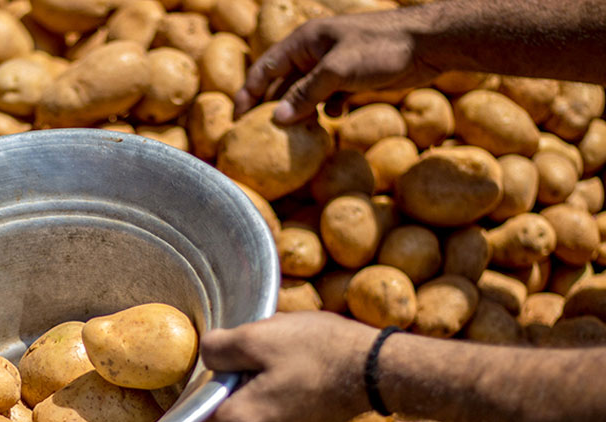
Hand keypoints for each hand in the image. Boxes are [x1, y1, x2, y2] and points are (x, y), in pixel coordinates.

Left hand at [194, 311, 378, 421]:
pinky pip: (253, 417)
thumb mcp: (258, 337)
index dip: (185, 385)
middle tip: (243, 352)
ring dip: (237, 387)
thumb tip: (202, 356)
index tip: (194, 365)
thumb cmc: (317, 351)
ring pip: (231, 414)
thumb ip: (216, 348)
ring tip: (267, 361)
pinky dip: (255, 395)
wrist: (373, 370)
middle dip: (216, 382)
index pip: (185, 414)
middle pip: (208, 412)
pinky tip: (279, 372)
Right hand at [236, 9, 441, 123]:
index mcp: (304, 42)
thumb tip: (277, 119)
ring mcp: (333, 66)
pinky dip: (326, 110)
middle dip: (272, 107)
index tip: (237, 120)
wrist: (427, 44)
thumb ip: (306, 94)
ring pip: (305, 93)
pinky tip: (333, 119)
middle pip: (282, 83)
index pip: (264, 68)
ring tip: (293, 135)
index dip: (248, 93)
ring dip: (300, 112)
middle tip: (258, 135)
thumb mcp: (337, 71)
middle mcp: (314, 53)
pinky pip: (328, 98)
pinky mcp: (352, 78)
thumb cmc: (380, 48)